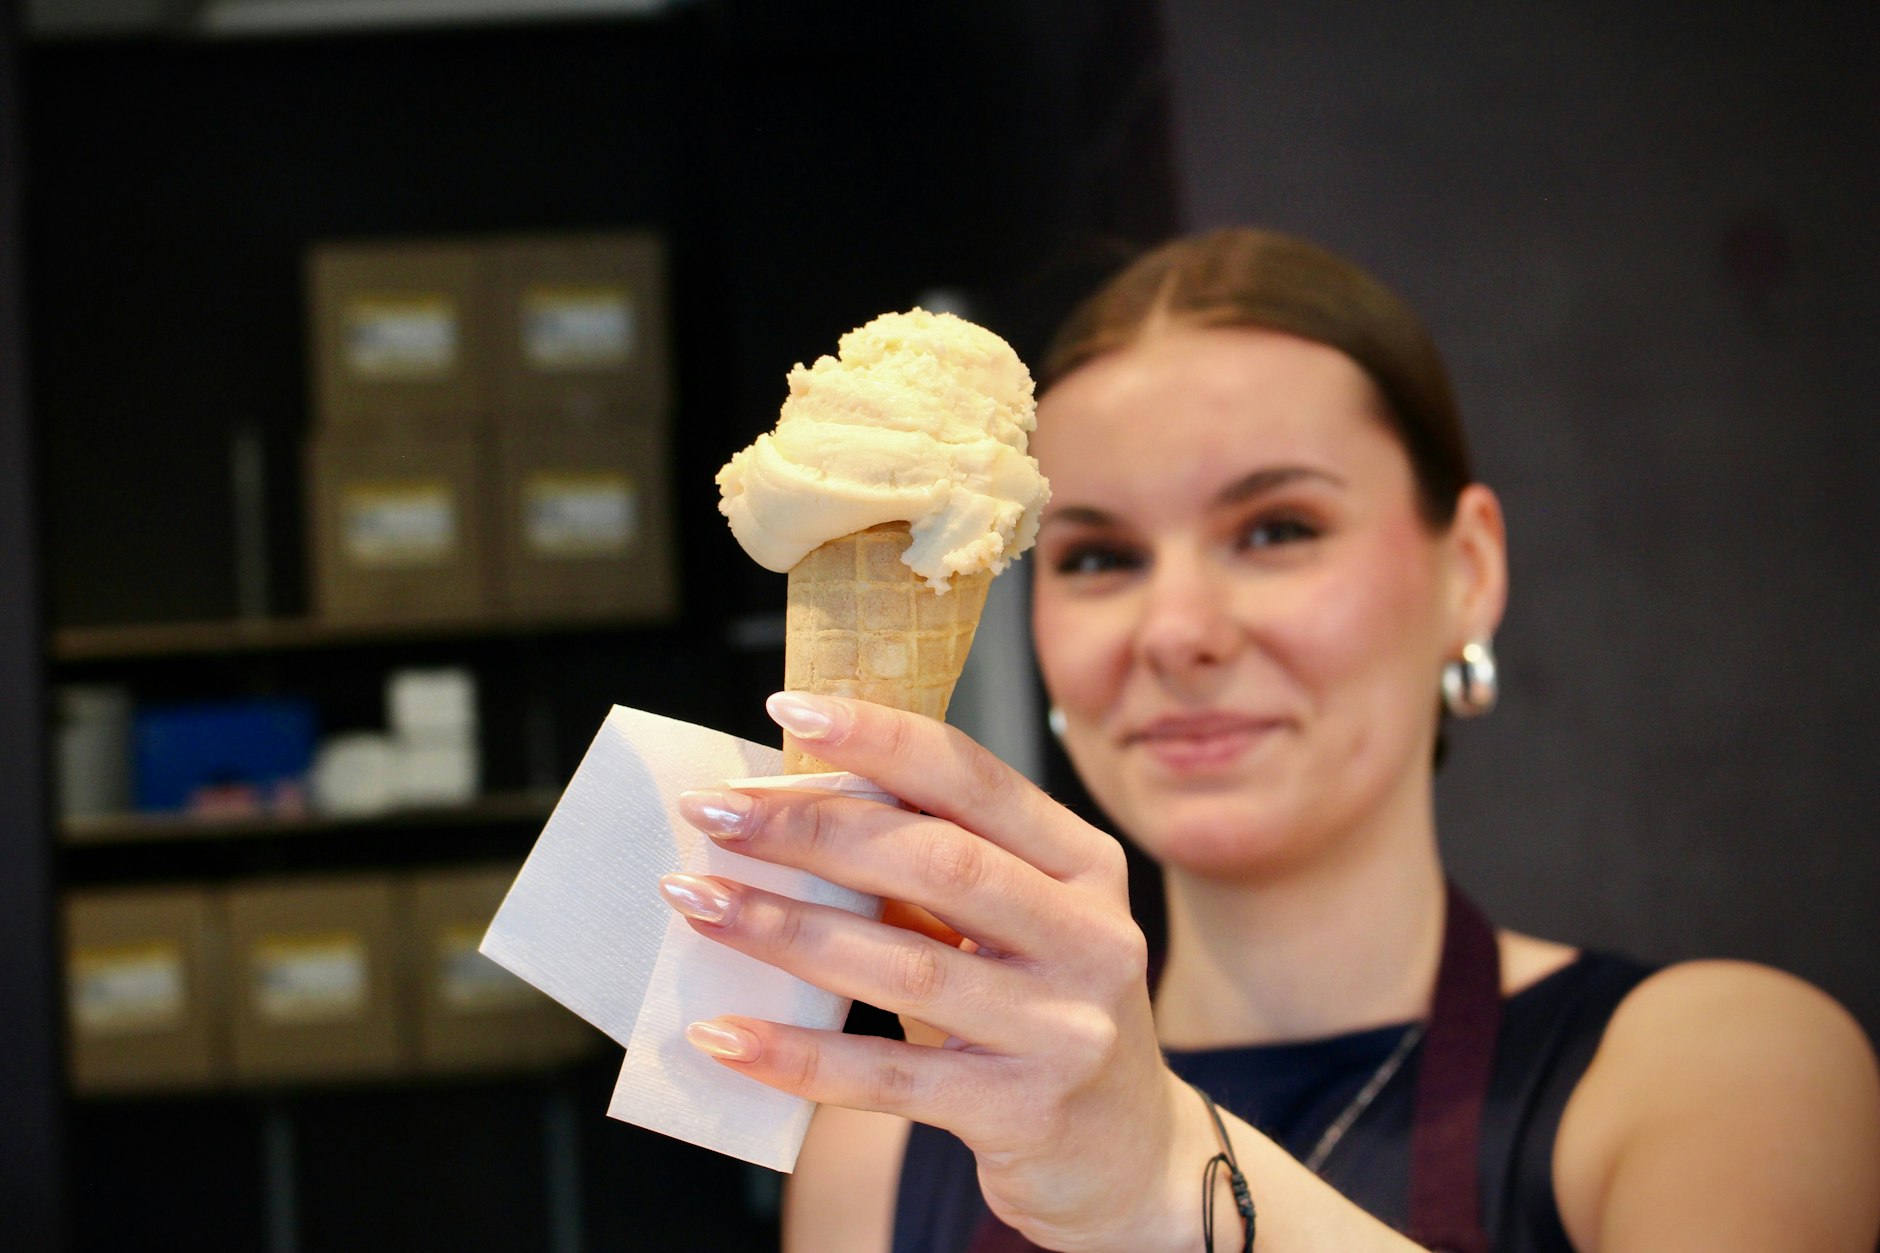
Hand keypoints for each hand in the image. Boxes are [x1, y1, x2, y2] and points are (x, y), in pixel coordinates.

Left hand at [661, 691, 1192, 1250]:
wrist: (1125, 1156)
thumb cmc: (1041, 1016)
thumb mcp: (1015, 928)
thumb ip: (935, 868)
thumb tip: (791, 802)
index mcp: (1085, 865)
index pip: (975, 779)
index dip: (881, 739)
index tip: (789, 710)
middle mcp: (1092, 937)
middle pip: (939, 862)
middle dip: (812, 828)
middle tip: (713, 813)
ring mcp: (1064, 1029)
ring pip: (905, 966)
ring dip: (784, 930)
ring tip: (697, 902)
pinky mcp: (1023, 1112)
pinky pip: (889, 1075)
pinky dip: (798, 1054)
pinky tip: (723, 1033)